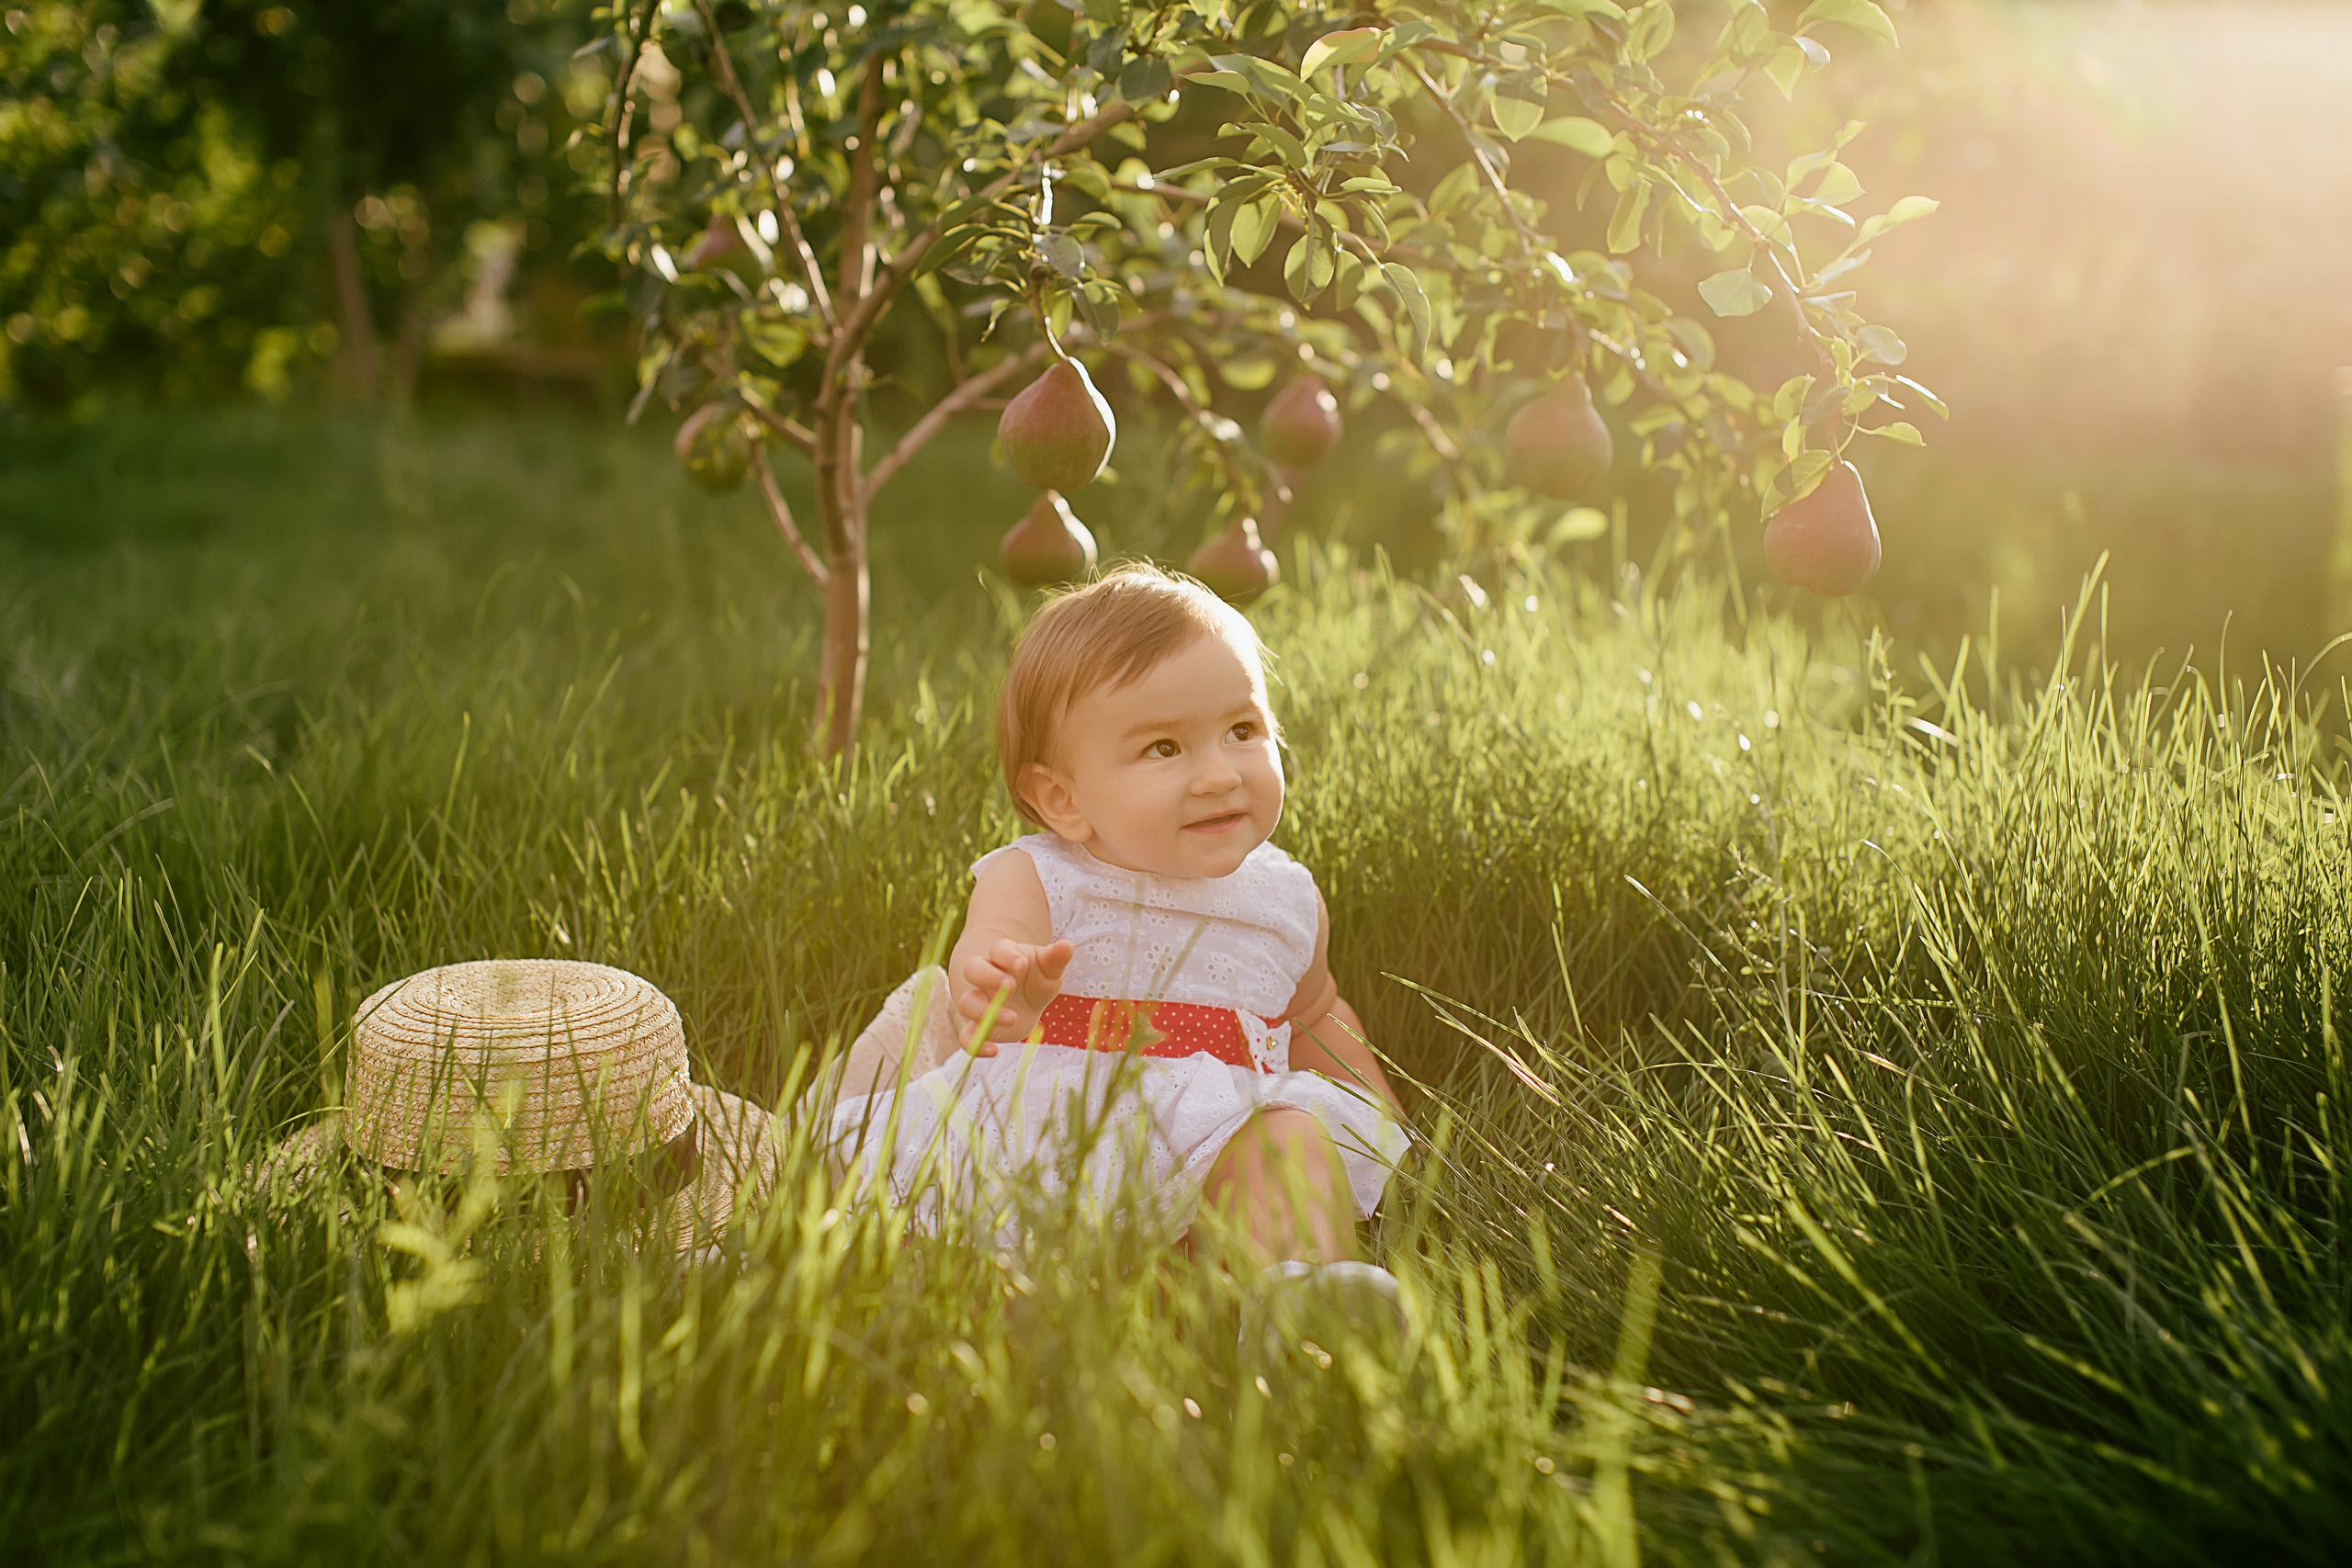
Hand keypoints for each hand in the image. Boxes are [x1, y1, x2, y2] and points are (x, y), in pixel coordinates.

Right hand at [955, 938, 1073, 1054]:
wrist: (1029, 999)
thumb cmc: (1038, 977)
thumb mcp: (1050, 967)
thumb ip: (1056, 958)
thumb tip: (1067, 946)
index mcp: (1003, 956)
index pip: (998, 949)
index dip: (1007, 956)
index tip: (1022, 964)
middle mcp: (985, 976)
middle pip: (973, 969)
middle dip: (989, 977)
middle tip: (1011, 987)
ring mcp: (979, 1000)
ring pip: (966, 1002)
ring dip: (984, 1011)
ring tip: (1013, 1018)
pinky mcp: (979, 1025)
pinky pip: (966, 1035)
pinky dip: (974, 1044)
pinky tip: (994, 1051)